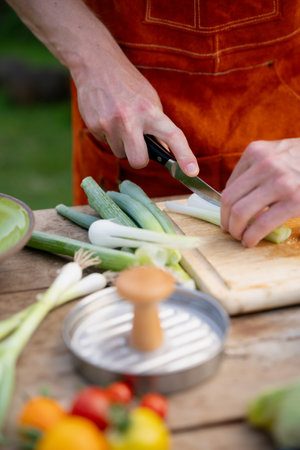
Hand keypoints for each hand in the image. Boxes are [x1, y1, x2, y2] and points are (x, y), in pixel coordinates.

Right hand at [74, 48, 198, 175]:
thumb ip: (157, 127)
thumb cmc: (128, 85)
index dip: (185, 156)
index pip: (172, 136)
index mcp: (150, 111)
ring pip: (120, 154)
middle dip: (139, 159)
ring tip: (120, 123)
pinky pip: (106, 143)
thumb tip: (164, 153)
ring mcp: (109, 124)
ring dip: (123, 145)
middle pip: (138, 161)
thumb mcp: (150, 101)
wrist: (96, 65)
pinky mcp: (93, 126)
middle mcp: (130, 119)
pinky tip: (108, 118)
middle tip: (139, 146)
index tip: (192, 172)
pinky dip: (109, 136)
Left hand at [221, 138, 299, 246]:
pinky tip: (250, 241)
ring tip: (240, 236)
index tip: (228, 216)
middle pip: (229, 199)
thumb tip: (232, 198)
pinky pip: (261, 224)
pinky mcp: (294, 201)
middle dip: (226, 220)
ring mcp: (279, 183)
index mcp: (256, 152)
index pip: (229, 185)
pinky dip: (251, 237)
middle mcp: (265, 164)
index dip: (225, 206)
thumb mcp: (277, 153)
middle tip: (230, 230)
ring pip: (240, 213)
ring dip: (235, 230)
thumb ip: (256, 169)